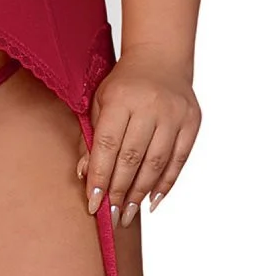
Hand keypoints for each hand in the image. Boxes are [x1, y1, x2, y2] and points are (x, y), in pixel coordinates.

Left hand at [76, 45, 201, 227]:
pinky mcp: (192, 122)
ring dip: (140, 193)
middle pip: (132, 157)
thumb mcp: (100, 101)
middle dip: (119, 191)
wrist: (160, 58)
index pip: (107, 144)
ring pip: (155, 163)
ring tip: (128, 214)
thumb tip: (84, 175)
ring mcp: (173, 114)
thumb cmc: (124, 84)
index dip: (99, 176)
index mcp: (120, 98)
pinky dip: (166, 184)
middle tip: (111, 217)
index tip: (93, 203)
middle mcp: (148, 106)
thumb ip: (91, 136)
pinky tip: (153, 201)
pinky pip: (178, 160)